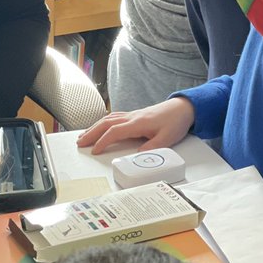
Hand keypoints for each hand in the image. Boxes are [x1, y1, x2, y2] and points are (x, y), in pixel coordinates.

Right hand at [76, 98, 194, 154]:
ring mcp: (132, 115)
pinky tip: (99, 126)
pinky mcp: (134, 115)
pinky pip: (113, 117)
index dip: (103, 141)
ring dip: (94, 127)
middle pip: (105, 123)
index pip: (114, 131)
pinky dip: (102, 122)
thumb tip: (138, 154)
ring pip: (107, 119)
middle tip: (80, 143)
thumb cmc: (175, 121)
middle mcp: (132, 117)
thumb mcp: (167, 138)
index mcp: (138, 123)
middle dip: (91, 133)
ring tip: (83, 136)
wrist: (183, 108)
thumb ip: (152, 147)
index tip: (94, 150)